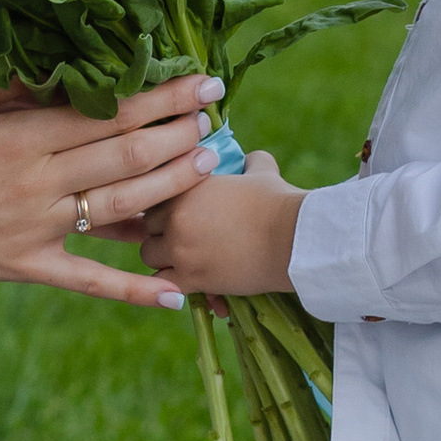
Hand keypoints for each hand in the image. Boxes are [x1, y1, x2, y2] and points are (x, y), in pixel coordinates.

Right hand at [0, 66, 223, 308]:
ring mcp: (35, 230)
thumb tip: (56, 60)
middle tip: (217, 113)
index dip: (160, 95)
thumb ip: (2, 76)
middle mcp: (37, 184)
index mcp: (19, 137)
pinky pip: (88, 281)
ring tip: (208, 164)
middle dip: (179, 132)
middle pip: (127, 156)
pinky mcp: (25, 268)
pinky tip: (175, 294)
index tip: (200, 78)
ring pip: (121, 207)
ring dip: (171, 186)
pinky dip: (133, 291)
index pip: (107, 113)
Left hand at [140, 145, 303, 295]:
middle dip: (162, 231)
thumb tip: (251, 157)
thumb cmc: (279, 202)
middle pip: (147, 226)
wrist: (293, 238)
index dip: (164, 205)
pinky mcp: (191, 276)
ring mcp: (180, 247)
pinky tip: (190, 281)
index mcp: (186, 184)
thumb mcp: (262, 171)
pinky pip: (162, 283)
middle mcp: (176, 215)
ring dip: (164, 258)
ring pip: (149, 255)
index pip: (153, 193)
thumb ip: (250, 162)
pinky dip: (173, 284)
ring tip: (186, 260)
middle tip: (182, 238)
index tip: (177, 214)